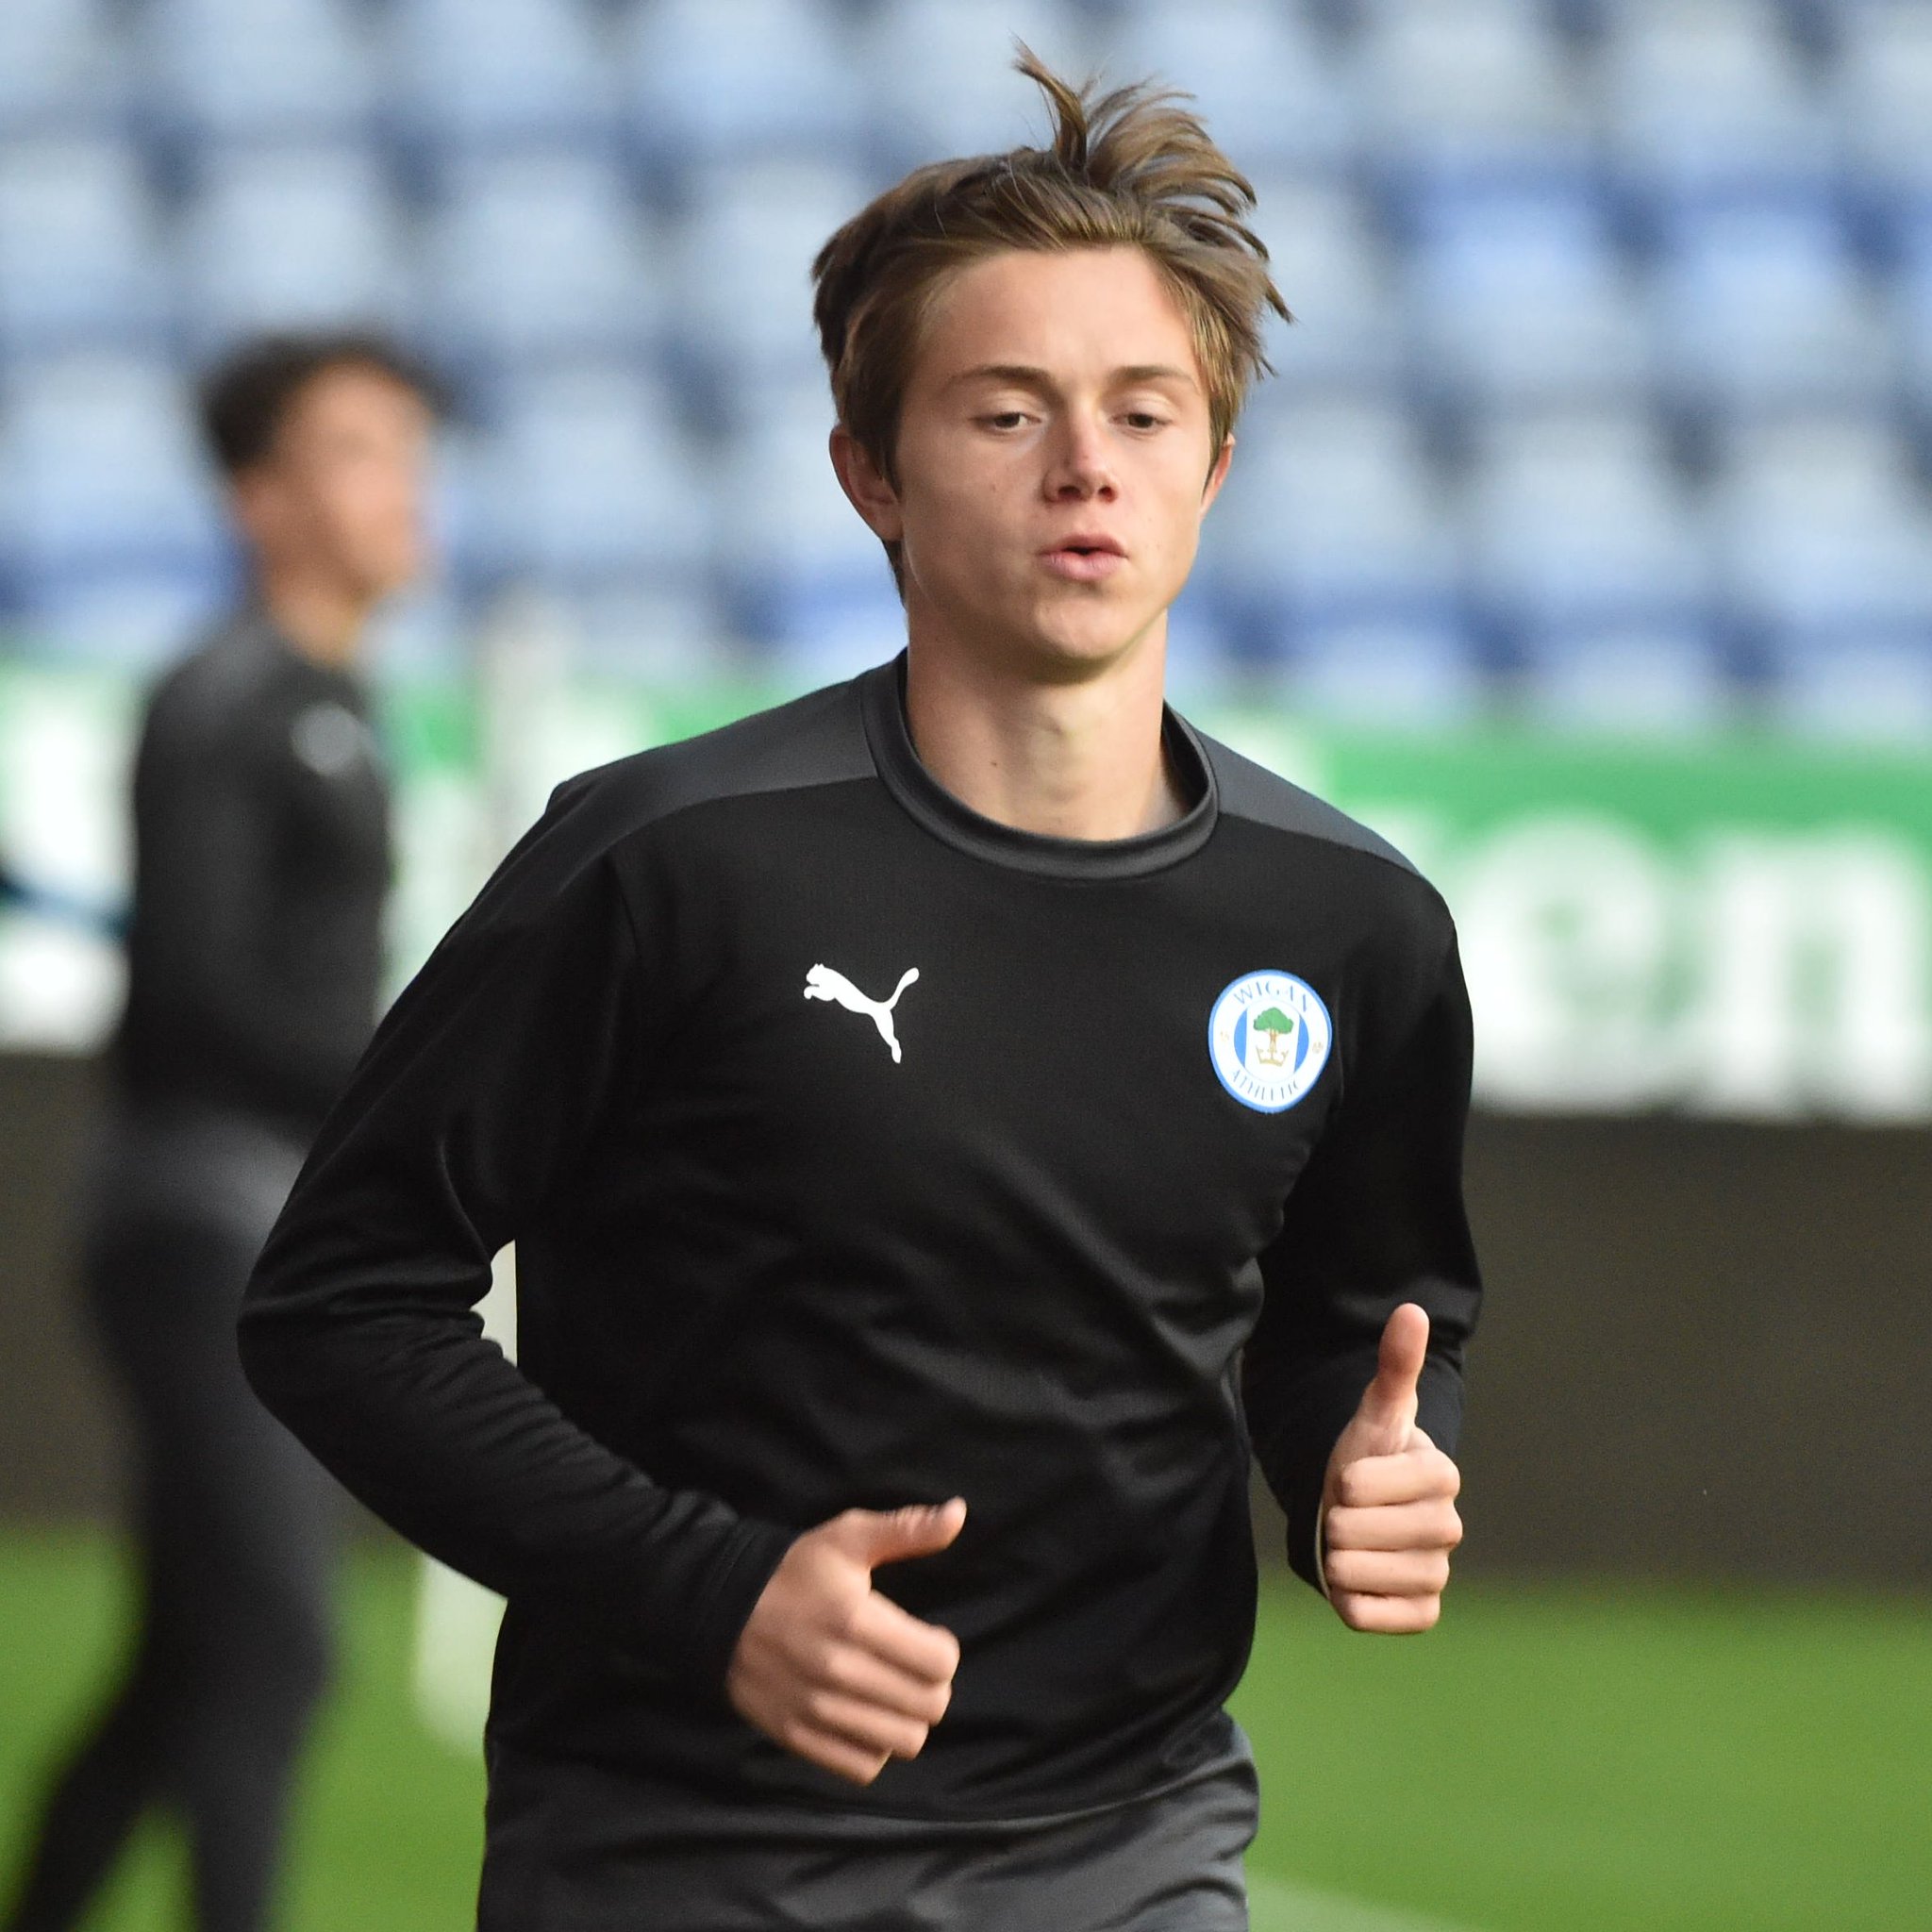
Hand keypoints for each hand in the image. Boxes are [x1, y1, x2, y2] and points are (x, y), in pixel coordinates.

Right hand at [726, 1498, 965, 1785]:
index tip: (927, 1637)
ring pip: (903, 1743)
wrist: (720, 1609)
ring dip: (907, 1719)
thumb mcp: (847, 1538)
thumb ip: (907, 1529)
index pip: (940, 1663)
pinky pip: (864, 1767)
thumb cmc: (795, 1572)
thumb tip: (958, 1513)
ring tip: (891, 1692)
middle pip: (929, 1707)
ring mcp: (815, 1711)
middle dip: (932, 1685)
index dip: (943, 1649)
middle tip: (911, 1666)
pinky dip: (873, 1747)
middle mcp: (836, 1672)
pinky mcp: (797, 1738)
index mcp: (854, 1621)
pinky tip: (865, 1717)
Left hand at [1320, 1303, 1462, 1633]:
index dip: (1356, 1480)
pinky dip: (1349, 1600)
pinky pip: (1371, 1615)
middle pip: (1368, 1530)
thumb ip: (1395, 1366)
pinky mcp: (1420, 1614)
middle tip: (1337, 1511)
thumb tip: (1411, 1310)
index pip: (1390, 1482)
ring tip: (1341, 1541)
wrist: (1354, 1514)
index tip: (1346, 1476)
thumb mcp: (1374, 1412)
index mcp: (1443, 1477)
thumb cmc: (1366, 1459)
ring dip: (1336, 1556)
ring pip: (1364, 1572)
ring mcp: (1437, 1574)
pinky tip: (1350, 1578)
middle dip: (1337, 1519)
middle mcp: (1448, 1529)